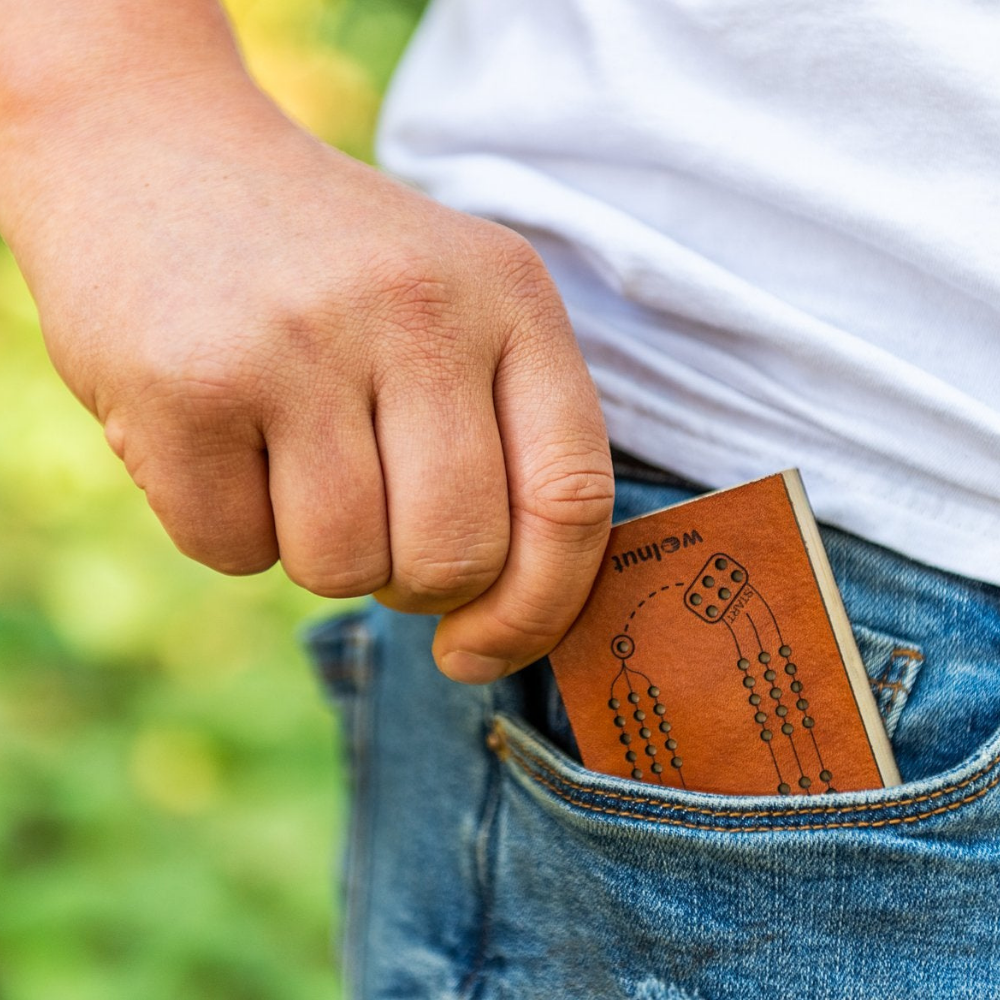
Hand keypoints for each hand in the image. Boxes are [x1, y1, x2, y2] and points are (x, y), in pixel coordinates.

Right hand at [3, 76, 613, 682]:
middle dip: (413, 581)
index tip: (481, 647)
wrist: (153, 155)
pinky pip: (233, 552)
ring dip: (317, 550)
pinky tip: (220, 440)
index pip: (572, 497)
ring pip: (342, 568)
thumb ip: (504, 442)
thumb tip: (504, 620)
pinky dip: (228, 528)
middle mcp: (416, 310)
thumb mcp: (449, 307)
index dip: (541, 607)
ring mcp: (298, 342)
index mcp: (510, 296)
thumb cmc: (327, 267)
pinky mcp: (186, 384)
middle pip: (455, 556)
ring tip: (289, 456)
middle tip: (374, 520)